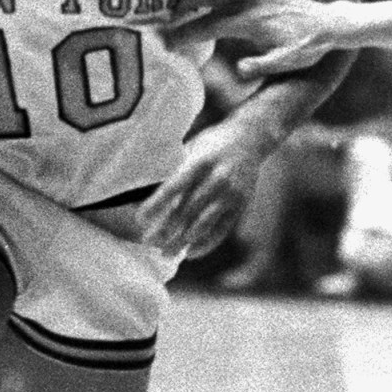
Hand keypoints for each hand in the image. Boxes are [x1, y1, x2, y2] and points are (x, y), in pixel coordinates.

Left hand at [140, 115, 275, 258]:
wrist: (251, 138)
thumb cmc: (212, 144)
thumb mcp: (193, 149)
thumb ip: (177, 172)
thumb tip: (150, 200)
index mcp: (201, 160)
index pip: (174, 186)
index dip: (156, 204)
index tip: (140, 220)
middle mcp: (218, 177)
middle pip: (187, 209)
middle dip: (166, 228)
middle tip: (148, 242)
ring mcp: (232, 193)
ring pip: (203, 223)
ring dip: (182, 241)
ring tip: (166, 253)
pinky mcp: (241, 205)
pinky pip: (222, 229)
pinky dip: (205, 244)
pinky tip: (190, 253)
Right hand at [166, 0, 348, 77]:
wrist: (331, 22)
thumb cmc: (308, 47)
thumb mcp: (288, 61)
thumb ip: (263, 65)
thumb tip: (238, 69)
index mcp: (248, 23)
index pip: (207, 28)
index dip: (184, 35)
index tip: (166, 43)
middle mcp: (247, 3)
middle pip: (204, 5)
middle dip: (180, 13)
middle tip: (161, 24)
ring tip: (174, 0)